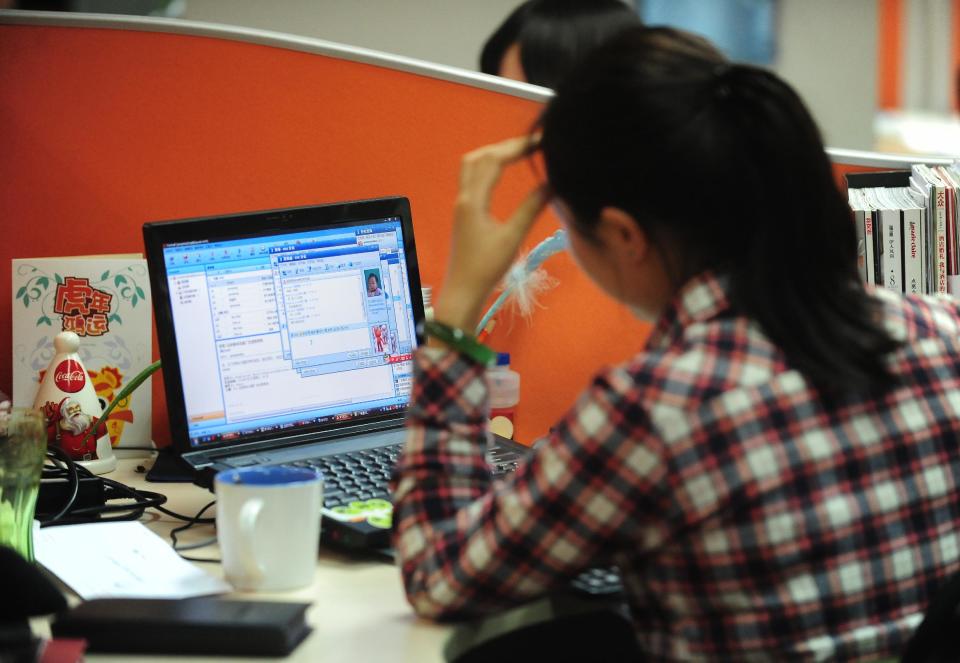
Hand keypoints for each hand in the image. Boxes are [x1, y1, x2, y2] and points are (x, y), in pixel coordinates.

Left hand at [434, 136, 546, 331]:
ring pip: (471, 167)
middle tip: (531, 144)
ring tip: (519, 153)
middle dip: (504, 146)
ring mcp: (461, 205)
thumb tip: (551, 184)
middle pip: (479, 157)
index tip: (540, 141)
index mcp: (473, 201)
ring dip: (493, 155)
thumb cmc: (486, 268)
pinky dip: (488, 168)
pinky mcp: (463, 214)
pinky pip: (472, 179)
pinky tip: (502, 173)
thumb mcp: (513, 237)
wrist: (463, 292)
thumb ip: (531, 208)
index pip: (493, 161)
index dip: (517, 147)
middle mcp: (463, 198)